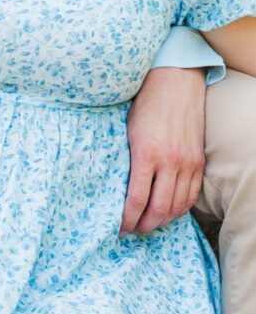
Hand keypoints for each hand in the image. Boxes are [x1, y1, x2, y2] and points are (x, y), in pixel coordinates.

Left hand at [121, 67, 205, 235]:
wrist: (174, 84)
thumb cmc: (145, 105)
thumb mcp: (127, 130)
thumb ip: (126, 159)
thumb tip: (116, 187)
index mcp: (145, 154)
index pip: (136, 200)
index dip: (126, 219)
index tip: (118, 227)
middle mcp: (169, 162)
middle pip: (158, 210)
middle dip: (143, 225)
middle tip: (132, 229)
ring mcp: (186, 163)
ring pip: (177, 207)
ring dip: (162, 221)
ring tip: (149, 224)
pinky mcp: (197, 162)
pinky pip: (191, 196)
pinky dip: (180, 209)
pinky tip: (168, 212)